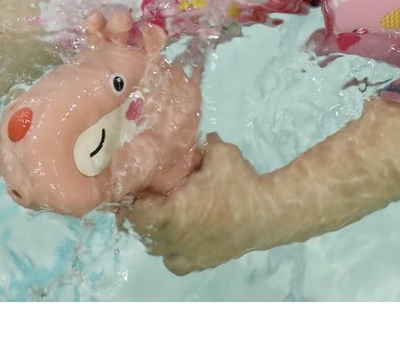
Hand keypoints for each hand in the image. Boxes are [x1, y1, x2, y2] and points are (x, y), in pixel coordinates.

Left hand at [120, 134, 271, 274]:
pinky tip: (183, 236)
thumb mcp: (220, 153)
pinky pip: (178, 263)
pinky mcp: (203, 262)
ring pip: (159, 251)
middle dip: (142, 217)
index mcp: (172, 214)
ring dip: (157, 235)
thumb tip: (201, 137)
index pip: (135, 214)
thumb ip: (204, 145)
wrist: (268, 213)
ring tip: (165, 217)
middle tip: (150, 198)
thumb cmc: (240, 183)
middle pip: (142, 234)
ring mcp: (189, 255)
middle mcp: (174, 240)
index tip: (136, 188)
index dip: (131, 201)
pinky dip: (175, 252)